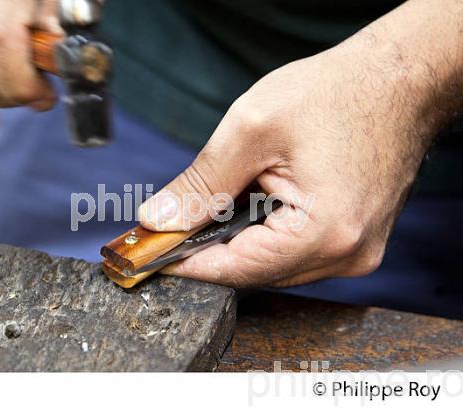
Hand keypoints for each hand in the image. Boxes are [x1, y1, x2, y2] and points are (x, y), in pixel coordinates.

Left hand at [138, 0, 462, 286]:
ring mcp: (355, 251)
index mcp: (325, 232)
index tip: (150, 253)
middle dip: (209, 248)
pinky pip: (295, 251)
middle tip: (173, 224)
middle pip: (254, 270)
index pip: (236, 269)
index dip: (186, 263)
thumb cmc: (336, 93)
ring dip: (238, 239)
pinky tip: (255, 202)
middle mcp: (346, 254)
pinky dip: (265, 233)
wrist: (396, 80)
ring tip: (220, 202)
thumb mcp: (251, 129)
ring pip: (273, 263)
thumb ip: (200, 184)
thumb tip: (158, 221)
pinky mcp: (354, 240)